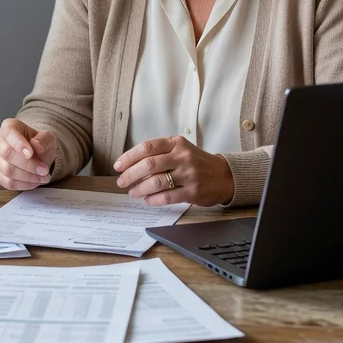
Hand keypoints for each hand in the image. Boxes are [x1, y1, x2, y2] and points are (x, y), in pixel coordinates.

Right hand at [0, 118, 56, 190]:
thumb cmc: (38, 144)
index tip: (31, 154)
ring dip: (28, 177)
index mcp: (8, 126)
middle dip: (28, 165)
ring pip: (7, 170)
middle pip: (7, 154)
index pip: (9, 134)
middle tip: (44, 170)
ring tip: (42, 177)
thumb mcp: (47, 138)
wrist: (36, 154)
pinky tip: (34, 182)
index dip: (19, 145)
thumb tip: (37, 146)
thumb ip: (44, 139)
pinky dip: (23, 184)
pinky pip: (7, 182)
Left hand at [114, 136, 234, 206]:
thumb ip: (159, 153)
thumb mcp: (180, 149)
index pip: (147, 147)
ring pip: (156, 182)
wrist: (224, 175)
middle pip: (149, 165)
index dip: (129, 157)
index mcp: (176, 143)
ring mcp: (189, 174)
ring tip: (133, 192)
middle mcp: (182, 156)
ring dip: (140, 189)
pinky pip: (167, 197)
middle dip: (130, 175)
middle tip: (121, 182)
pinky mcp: (193, 192)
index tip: (118, 166)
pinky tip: (147, 200)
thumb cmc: (196, 162)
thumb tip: (130, 165)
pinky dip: (153, 200)